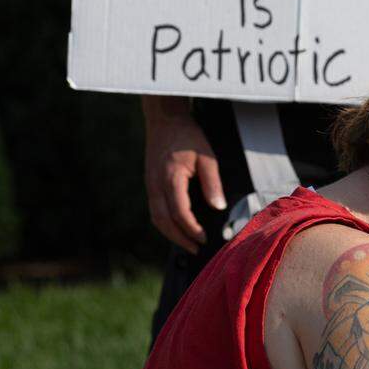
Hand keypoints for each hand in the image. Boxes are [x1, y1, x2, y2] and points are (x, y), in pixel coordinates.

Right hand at [142, 96, 226, 253]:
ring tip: (187, 243)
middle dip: (179, 239)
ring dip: (170, 234)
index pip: (179, 213)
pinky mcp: (150, 183)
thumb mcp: (207, 156)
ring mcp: (150, 185)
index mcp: (170, 178)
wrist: (164, 119)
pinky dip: (165, 222)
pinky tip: (177, 227)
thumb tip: (218, 207)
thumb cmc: (187, 135)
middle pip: (163, 221)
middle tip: (195, 249)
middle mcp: (156, 185)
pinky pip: (155, 209)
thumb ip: (212, 183)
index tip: (204, 238)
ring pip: (156, 217)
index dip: (192, 229)